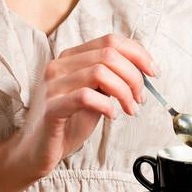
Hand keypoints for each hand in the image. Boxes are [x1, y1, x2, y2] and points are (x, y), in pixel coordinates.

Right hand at [7, 33, 157, 178]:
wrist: (38, 151)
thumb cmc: (68, 122)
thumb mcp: (95, 93)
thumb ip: (111, 78)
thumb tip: (141, 69)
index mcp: (71, 57)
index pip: (110, 40)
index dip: (137, 53)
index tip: (153, 71)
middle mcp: (59, 65)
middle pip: (108, 54)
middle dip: (134, 76)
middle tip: (140, 98)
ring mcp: (53, 85)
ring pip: (100, 72)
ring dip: (124, 92)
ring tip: (130, 109)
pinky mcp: (52, 108)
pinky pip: (85, 96)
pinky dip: (107, 105)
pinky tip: (113, 115)